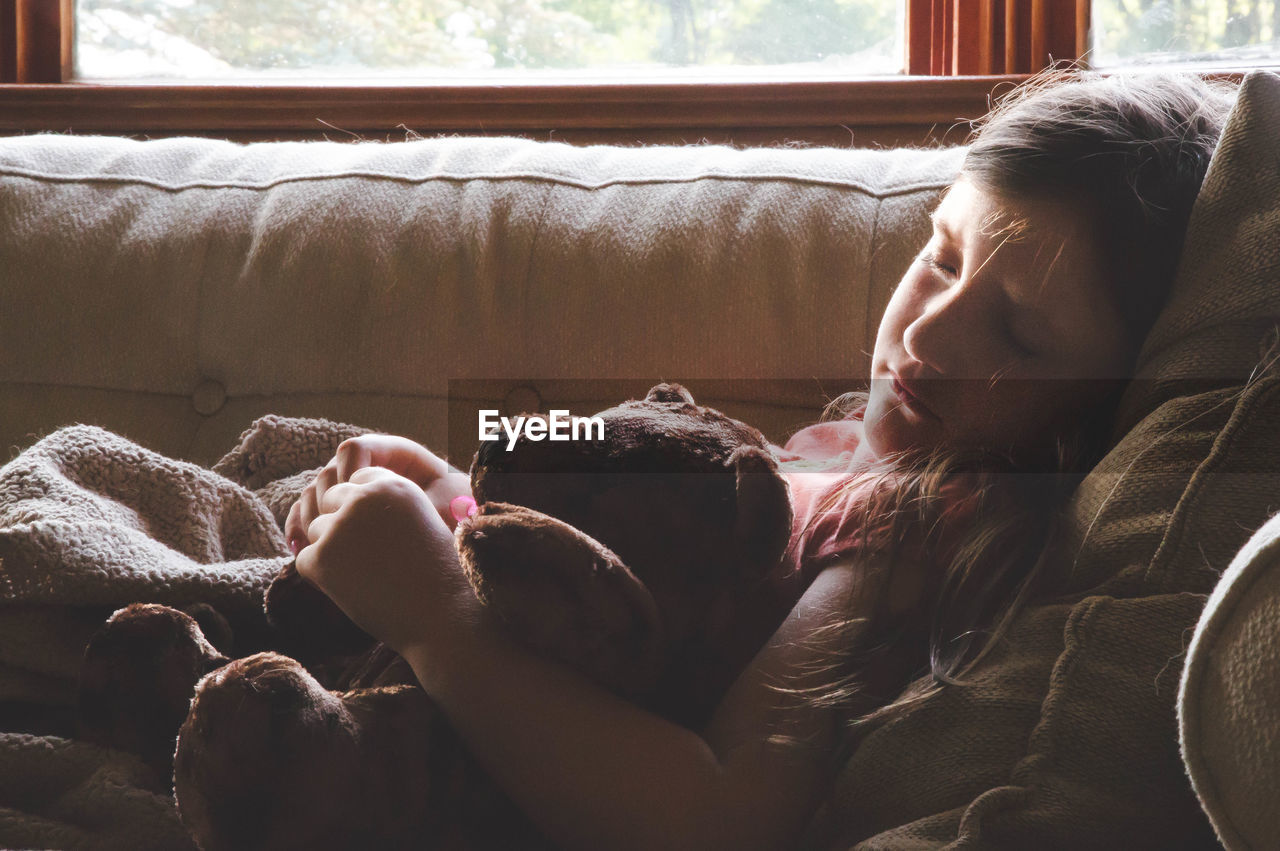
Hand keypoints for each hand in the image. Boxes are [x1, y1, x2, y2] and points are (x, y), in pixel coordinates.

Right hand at [285, 434, 472, 553]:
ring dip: (309, 514)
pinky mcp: (344, 515)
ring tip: (313, 540)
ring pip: (315, 492)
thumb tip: (387, 498)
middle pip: (329, 470)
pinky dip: (301, 527)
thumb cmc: (460, 518)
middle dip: (325, 497)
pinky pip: (312, 513)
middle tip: (329, 526)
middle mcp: (370, 470)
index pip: (355, 448)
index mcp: (396, 455)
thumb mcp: (446, 505)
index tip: (355, 496)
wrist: (461, 541)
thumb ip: (416, 498)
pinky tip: (298, 547)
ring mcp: (354, 492)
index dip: (349, 470)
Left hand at [293, 466, 473, 654]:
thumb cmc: (437, 576)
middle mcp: (365, 497)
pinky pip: (305, 559)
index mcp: (393, 484)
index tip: (380, 535)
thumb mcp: (421, 521)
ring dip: (333, 551)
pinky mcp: (321, 558)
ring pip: (316, 530)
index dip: (365, 509)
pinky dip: (322, 577)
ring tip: (367, 576)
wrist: (443, 617)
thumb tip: (342, 502)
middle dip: (344, 525)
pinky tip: (353, 589)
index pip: (357, 480)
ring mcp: (340, 527)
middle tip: (370, 559)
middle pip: (331, 500)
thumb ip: (386, 506)